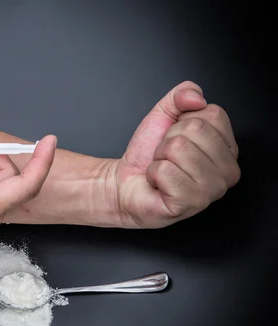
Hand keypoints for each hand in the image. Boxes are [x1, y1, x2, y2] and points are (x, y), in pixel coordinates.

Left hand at [111, 81, 239, 227]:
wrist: (125, 184)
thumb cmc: (148, 156)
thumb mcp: (164, 115)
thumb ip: (182, 95)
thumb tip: (196, 97)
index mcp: (227, 148)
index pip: (213, 113)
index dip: (183, 122)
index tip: (176, 138)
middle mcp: (228, 170)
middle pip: (196, 129)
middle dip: (169, 139)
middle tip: (166, 156)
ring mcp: (212, 190)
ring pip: (179, 148)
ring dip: (160, 157)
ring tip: (163, 169)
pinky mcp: (191, 203)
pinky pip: (165, 170)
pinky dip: (153, 173)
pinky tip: (158, 183)